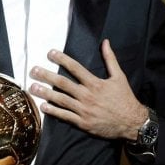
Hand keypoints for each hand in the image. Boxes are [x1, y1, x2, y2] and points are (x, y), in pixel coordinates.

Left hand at [29, 39, 146, 139]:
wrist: (131, 122)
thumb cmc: (124, 98)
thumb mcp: (119, 76)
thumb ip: (110, 59)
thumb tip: (105, 42)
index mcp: (95, 83)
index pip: (75, 68)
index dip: (62, 59)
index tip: (50, 53)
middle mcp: (87, 95)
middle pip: (63, 83)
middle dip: (47, 75)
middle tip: (33, 70)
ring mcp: (84, 110)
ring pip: (61, 99)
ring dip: (45, 93)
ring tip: (32, 87)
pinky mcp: (82, 122)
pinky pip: (65, 116)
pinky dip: (53, 111)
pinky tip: (43, 106)